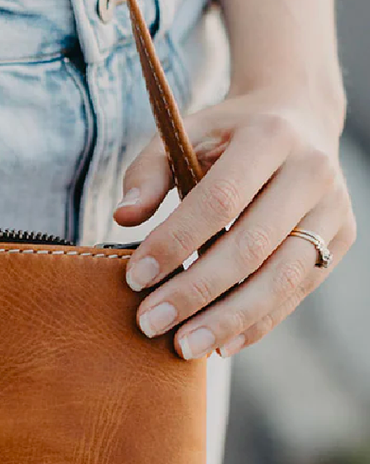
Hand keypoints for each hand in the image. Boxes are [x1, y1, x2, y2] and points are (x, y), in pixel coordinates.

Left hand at [114, 89, 355, 359]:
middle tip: (149, 323)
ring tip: (183, 346)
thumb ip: (147, 172)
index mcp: (270, 136)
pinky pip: (297, 292)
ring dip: (228, 319)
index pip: (219, 200)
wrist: (300, 117)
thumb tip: (123, 217)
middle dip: (195, 292)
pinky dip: (257, 323)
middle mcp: (312, 172)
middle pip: (251, 246)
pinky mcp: (340, 240)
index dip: (175, 242)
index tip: (134, 278)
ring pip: (282, 278)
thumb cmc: (226, 134)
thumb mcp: (184, 135)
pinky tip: (219, 345)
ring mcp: (333, 208)